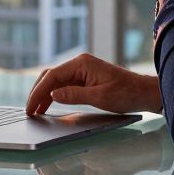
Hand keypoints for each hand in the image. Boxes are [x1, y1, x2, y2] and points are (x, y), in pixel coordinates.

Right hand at [24, 53, 161, 114]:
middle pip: (50, 76)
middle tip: (29, 110)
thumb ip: (74, 95)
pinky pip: (65, 85)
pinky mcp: (85, 79)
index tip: (30, 106)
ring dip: (44, 94)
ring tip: (36, 110)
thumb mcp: (100, 97)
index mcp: (81, 64)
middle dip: (37, 92)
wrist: (144, 92)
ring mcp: (82, 71)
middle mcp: (79, 64)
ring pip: (56, 81)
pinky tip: (49, 105)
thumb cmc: (126, 93)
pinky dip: (54, 95)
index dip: (38, 92)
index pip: (52, 76)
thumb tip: (52, 94)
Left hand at [36, 129, 168, 174]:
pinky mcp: (83, 161)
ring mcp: (79, 173)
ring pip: (55, 158)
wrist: (145, 147)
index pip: (50, 174)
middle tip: (35, 132)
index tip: (33, 141)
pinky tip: (59, 128)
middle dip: (43, 151)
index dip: (40, 158)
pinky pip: (65, 152)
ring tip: (45, 129)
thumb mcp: (96, 152)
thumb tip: (46, 160)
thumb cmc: (123, 151)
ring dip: (51, 145)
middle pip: (50, 167)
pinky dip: (61, 142)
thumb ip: (69, 156)